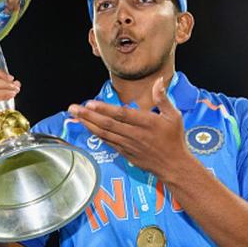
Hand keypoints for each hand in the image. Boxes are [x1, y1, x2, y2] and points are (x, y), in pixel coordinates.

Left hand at [67, 77, 190, 179]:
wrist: (174, 166)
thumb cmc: (174, 139)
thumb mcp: (174, 116)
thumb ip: (163, 98)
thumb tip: (158, 81)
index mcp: (146, 123)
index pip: (122, 115)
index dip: (105, 109)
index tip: (90, 103)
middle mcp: (135, 134)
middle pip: (108, 124)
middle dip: (88, 116)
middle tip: (73, 108)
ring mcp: (128, 145)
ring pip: (104, 134)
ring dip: (88, 124)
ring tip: (75, 116)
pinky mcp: (125, 153)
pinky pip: (107, 142)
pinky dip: (96, 134)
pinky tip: (87, 127)